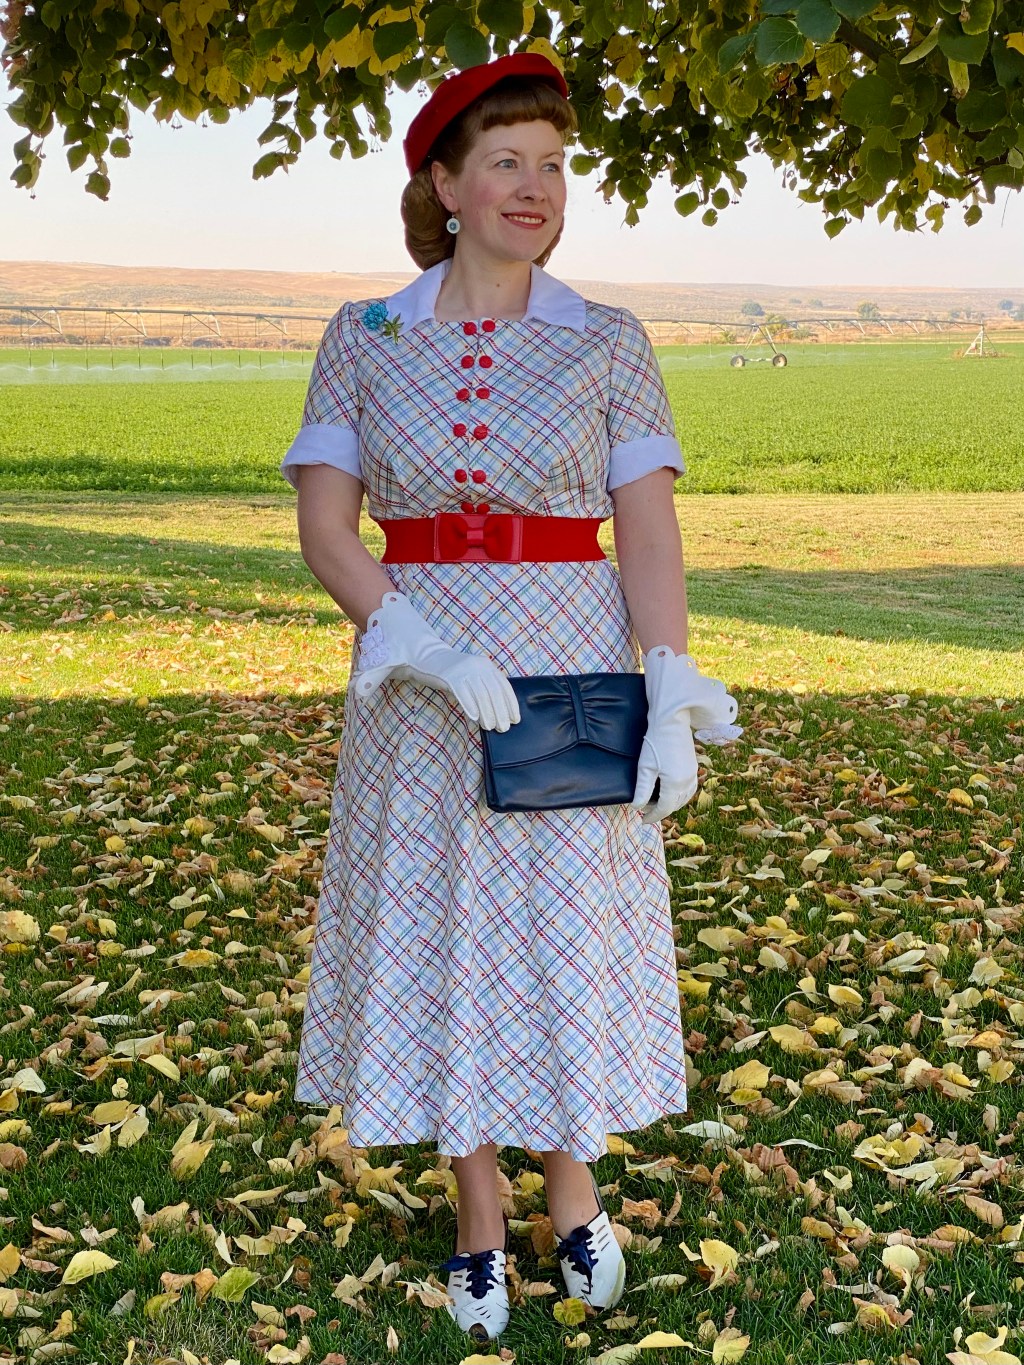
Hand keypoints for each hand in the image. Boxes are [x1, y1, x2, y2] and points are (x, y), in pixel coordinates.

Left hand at [351, 591, 520, 731]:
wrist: (405, 634)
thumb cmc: (395, 652)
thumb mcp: (381, 663)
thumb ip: (371, 677)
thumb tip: (357, 690)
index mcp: (438, 665)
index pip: (459, 684)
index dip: (469, 701)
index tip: (477, 719)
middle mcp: (458, 663)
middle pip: (481, 686)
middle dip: (492, 708)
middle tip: (498, 729)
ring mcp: (469, 662)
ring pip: (493, 683)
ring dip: (503, 703)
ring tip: (509, 724)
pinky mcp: (475, 664)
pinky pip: (496, 680)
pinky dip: (506, 693)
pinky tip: (513, 710)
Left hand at [629, 645, 741, 824]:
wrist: (671, 720)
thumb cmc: (655, 741)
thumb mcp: (645, 767)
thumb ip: (642, 790)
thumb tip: (637, 807)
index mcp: (675, 783)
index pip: (664, 808)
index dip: (652, 816)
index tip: (642, 820)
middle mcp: (687, 781)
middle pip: (675, 805)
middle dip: (661, 810)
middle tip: (646, 811)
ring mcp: (693, 773)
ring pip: (684, 798)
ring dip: (671, 804)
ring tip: (656, 803)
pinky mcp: (693, 766)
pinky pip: (689, 788)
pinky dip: (680, 795)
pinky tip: (670, 791)